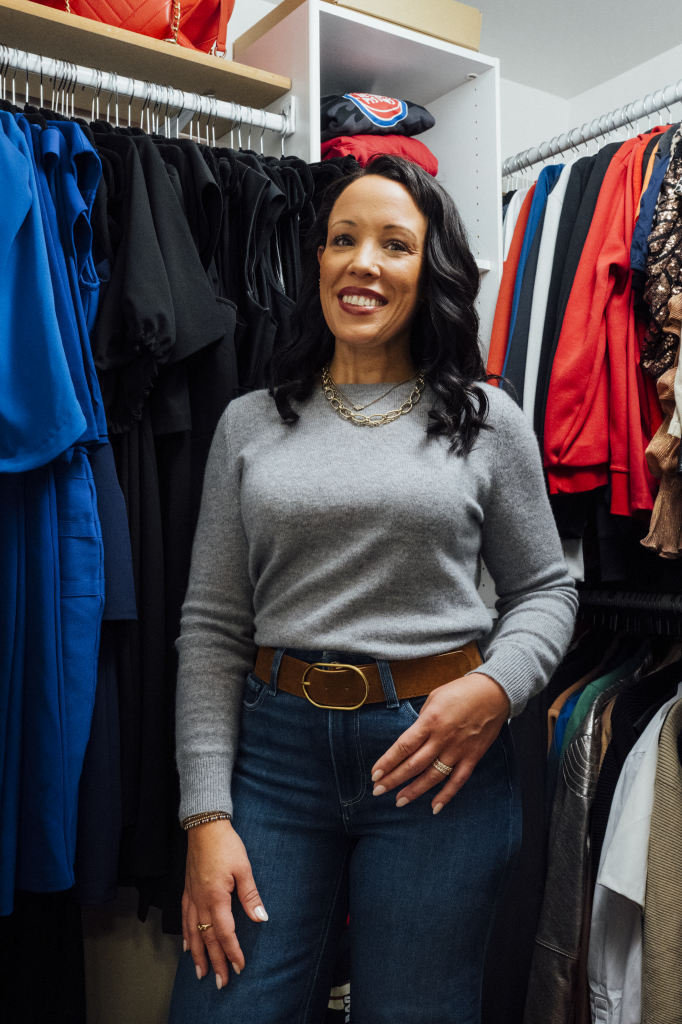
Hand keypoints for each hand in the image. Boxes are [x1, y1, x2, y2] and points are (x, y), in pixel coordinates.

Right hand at [183, 819, 267, 988]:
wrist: (204, 826)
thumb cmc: (225, 845)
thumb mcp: (243, 868)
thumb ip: (250, 895)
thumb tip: (261, 917)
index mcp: (216, 898)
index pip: (225, 932)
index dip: (232, 951)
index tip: (239, 966)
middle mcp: (200, 901)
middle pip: (207, 938)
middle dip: (215, 961)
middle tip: (221, 981)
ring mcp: (192, 896)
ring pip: (193, 932)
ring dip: (198, 954)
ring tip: (201, 972)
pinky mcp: (187, 890)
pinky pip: (185, 919)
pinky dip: (186, 935)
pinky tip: (188, 945)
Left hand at [370, 672, 509, 813]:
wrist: (494, 693)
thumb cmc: (461, 691)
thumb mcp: (434, 698)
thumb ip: (422, 720)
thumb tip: (413, 737)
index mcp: (430, 721)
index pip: (404, 746)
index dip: (388, 762)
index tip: (375, 774)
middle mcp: (442, 738)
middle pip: (414, 765)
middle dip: (394, 780)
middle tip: (378, 791)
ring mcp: (458, 750)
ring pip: (433, 776)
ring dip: (415, 791)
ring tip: (399, 801)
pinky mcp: (472, 757)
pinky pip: (458, 780)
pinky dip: (446, 795)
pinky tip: (434, 807)